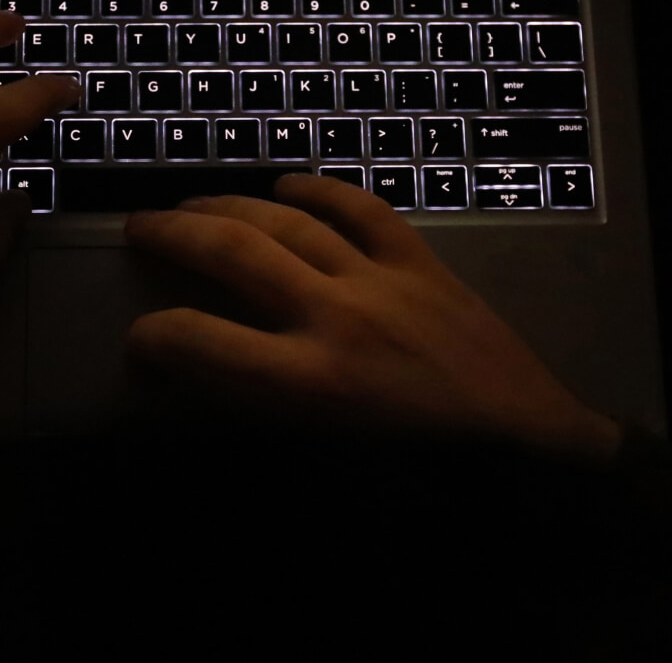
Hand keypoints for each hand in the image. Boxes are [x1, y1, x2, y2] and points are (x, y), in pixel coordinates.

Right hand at [124, 174, 621, 462]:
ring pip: (291, 223)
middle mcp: (336, 317)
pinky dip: (322, 193)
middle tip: (138, 227)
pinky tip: (288, 186)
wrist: (533, 458)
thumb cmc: (426, 484)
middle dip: (174, 235)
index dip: (151, 337)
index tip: (138, 342)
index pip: (199, 341)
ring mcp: (383, 282)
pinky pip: (366, 211)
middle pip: (234, 253)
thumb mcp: (330, 476)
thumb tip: (204, 392)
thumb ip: (263, 425)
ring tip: (194, 203)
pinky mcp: (425, 266)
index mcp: (310, 383)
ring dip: (233, 206)